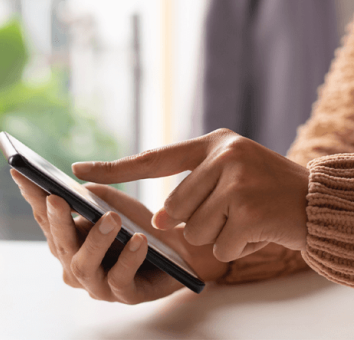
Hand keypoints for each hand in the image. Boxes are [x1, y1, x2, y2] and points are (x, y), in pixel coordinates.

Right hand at [11, 169, 227, 303]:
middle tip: (59, 198)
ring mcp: (98, 283)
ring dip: (96, 240)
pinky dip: (129, 258)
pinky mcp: (125, 295)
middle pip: (59, 242)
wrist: (178, 247)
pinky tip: (139, 241)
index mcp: (69, 239)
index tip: (20, 173)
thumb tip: (69, 185)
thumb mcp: (113, 202)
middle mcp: (76, 263)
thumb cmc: (138, 223)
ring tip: (111, 218)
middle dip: (58, 220)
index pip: (45, 216)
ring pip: (83, 265)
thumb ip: (90, 194)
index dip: (32, 195)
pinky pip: (121, 279)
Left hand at [72, 129, 309, 261]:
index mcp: (212, 143)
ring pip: (195, 229)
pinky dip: (236, 247)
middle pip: (174, 207)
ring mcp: (237, 181)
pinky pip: (221, 246)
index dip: (114, 168)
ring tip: (244, 217)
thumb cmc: (263, 186)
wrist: (313, 200)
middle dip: (193, 221)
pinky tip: (257, 230)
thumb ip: (190, 187)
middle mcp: (222, 155)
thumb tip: (158, 218)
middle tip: (227, 210)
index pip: (152, 158)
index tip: (78, 171)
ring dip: (216, 234)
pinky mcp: (250, 211)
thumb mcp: (229, 170)